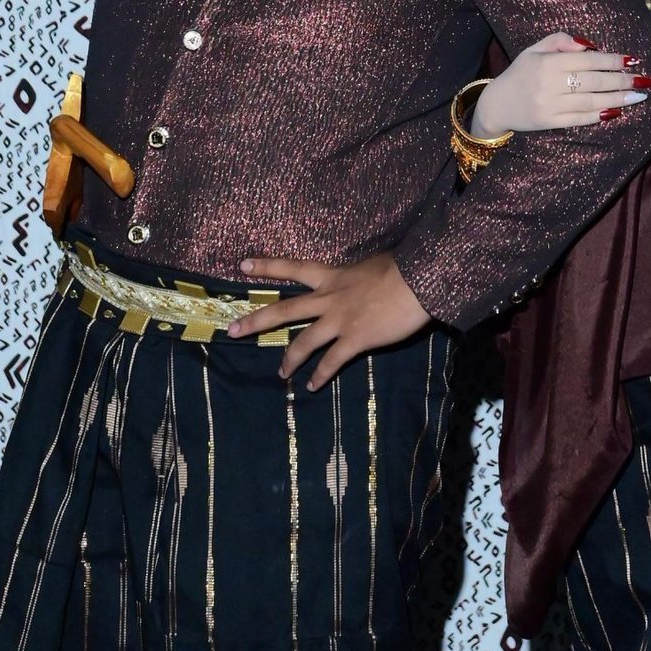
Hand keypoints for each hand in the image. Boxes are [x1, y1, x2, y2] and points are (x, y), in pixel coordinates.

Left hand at [226, 251, 429, 388]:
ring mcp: (339, 320)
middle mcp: (328, 298)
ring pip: (304, 341)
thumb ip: (357, 276)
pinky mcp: (354, 339)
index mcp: (332, 275)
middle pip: (284, 310)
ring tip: (281, 373)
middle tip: (232, 330)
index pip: (293, 267)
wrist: (418, 281)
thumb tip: (359, 278)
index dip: (267, 266)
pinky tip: (312, 386)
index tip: (242, 265)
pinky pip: (331, 361)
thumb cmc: (400, 268)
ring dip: (290, 359)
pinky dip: (320, 375)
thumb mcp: (371, 265)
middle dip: (256, 321)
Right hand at [474, 32, 650, 133]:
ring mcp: (549, 105)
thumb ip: (560, 41)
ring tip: (638, 96)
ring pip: (590, 101)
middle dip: (621, 81)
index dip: (611, 61)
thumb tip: (589, 45)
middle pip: (593, 82)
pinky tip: (617, 111)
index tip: (632, 60)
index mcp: (547, 62)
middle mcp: (549, 84)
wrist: (497, 104)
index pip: (587, 61)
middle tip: (643, 81)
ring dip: (617, 99)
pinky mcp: (549, 122)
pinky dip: (599, 115)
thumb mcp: (534, 49)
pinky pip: (579, 118)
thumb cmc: (520, 73)